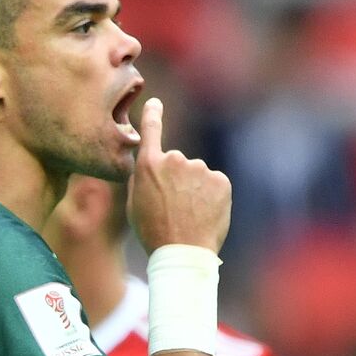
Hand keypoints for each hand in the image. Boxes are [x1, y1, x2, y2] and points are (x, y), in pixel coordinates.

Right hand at [127, 97, 230, 254]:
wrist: (182, 252)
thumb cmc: (153, 232)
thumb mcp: (134, 204)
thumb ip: (141, 179)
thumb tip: (149, 167)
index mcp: (149, 165)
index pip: (151, 131)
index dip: (153, 115)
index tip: (156, 103)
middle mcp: (175, 159)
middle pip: (178, 164)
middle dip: (178, 180)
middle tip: (173, 208)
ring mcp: (200, 169)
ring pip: (198, 176)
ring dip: (195, 190)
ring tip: (189, 215)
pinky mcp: (220, 180)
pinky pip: (215, 185)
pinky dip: (211, 197)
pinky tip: (204, 215)